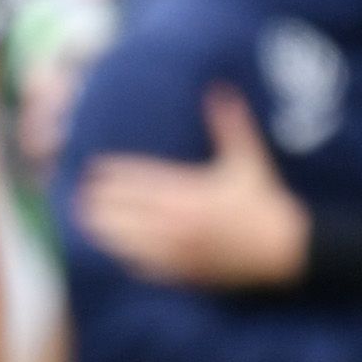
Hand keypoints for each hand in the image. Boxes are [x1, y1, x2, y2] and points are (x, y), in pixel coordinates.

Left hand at [75, 88, 307, 287]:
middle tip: (80, 193)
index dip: (114, 174)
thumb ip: (230, 125)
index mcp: (192, 193)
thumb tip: (220, 89)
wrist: (281, 249)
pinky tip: (109, 249)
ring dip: (105, 230)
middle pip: (127, 211)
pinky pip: (144, 265)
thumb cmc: (263, 201)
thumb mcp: (247, 160)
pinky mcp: (183, 271)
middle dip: (102, 202)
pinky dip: (124, 256)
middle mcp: (180, 222)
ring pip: (129, 240)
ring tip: (84, 220)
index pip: (141, 181)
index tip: (94, 168)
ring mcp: (178, 249)